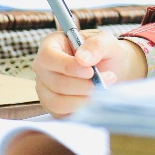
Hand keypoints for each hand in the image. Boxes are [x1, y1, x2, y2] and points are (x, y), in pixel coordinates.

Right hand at [31, 30, 145, 116]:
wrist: (110, 68)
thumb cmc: (104, 51)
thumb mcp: (105, 41)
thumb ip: (96, 45)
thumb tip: (83, 59)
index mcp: (51, 44)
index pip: (48, 57)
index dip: (68, 66)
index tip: (91, 71)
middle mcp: (43, 67)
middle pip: (55, 82)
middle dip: (84, 85)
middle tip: (108, 79)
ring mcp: (44, 88)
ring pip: (57, 101)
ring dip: (83, 99)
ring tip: (104, 89)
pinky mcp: (51, 105)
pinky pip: (60, 113)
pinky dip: (80, 109)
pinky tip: (95, 99)